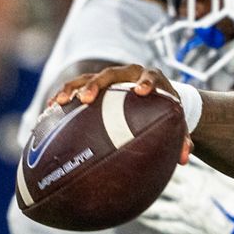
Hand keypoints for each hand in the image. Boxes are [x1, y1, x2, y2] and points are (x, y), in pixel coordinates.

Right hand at [52, 64, 191, 164]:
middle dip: (97, 84)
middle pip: (110, 74)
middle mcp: (129, 74)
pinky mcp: (94, 85)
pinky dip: (63, 96)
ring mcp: (109, 78)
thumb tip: (184, 160)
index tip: (141, 90)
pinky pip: (75, 87)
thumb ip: (183, 139)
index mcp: (152, 79)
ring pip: (87, 77)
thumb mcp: (177, 122)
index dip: (146, 81)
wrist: (155, 96)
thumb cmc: (166, 110)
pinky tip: (48, 111)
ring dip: (72, 88)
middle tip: (86, 98)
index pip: (150, 76)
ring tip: (59, 103)